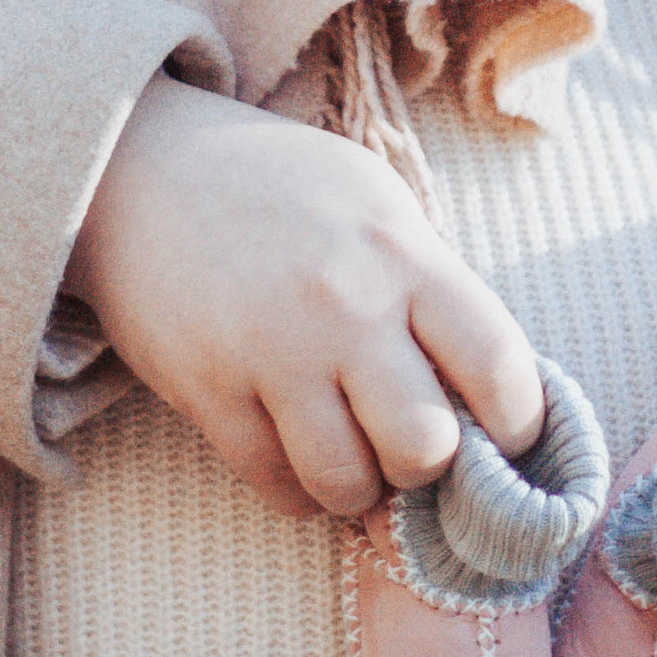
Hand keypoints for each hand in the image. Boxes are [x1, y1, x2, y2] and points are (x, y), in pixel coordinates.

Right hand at [67, 73, 545, 523]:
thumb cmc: (277, 187)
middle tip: (409, 445)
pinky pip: (275, 485)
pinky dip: (297, 490)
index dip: (519, 423)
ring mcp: (272, 353)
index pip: (499, 366)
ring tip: (351, 456)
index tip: (504, 434)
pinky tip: (297, 456)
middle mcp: (345, 307)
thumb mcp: (376, 204)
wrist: (137, 166)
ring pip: (348, 483)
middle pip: (426, 447)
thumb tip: (486, 389)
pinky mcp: (207, 390)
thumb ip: (431, 287)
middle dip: (428, 466)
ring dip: (359, 488)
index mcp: (403, 254)